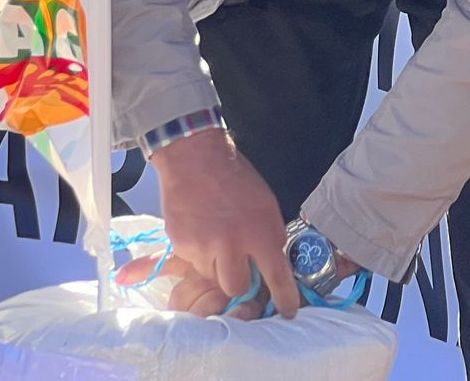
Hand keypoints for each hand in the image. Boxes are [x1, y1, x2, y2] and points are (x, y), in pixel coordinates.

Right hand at [139, 129, 299, 317]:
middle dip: (237, 280)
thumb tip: (273, 265)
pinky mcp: (181, 246)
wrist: (195, 157)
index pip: (277, 276)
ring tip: (215, 236)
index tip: (288, 311)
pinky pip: (192, 263)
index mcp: (259, 232)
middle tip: (235, 261)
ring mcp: (204, 247)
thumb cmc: (235, 178)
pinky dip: (197, 252)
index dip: (284, 298)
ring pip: (212, 277)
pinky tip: (200, 228)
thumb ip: (269, 237)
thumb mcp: (266, 205)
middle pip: (236, 287)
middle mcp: (232, 244)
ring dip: (215, 264)